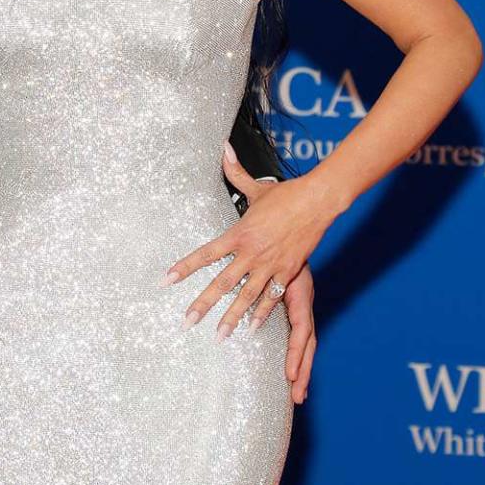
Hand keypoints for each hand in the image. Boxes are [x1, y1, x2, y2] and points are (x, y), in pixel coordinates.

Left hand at [162, 142, 329, 392]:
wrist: (318, 201)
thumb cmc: (287, 195)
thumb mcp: (257, 188)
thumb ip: (235, 173)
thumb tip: (223, 148)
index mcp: (239, 233)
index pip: (205, 253)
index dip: (184, 267)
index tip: (166, 280)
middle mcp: (251, 252)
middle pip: (221, 282)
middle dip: (203, 304)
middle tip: (187, 322)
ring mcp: (269, 265)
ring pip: (245, 296)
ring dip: (231, 317)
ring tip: (218, 336)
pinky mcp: (287, 272)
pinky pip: (271, 297)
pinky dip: (261, 314)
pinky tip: (251, 330)